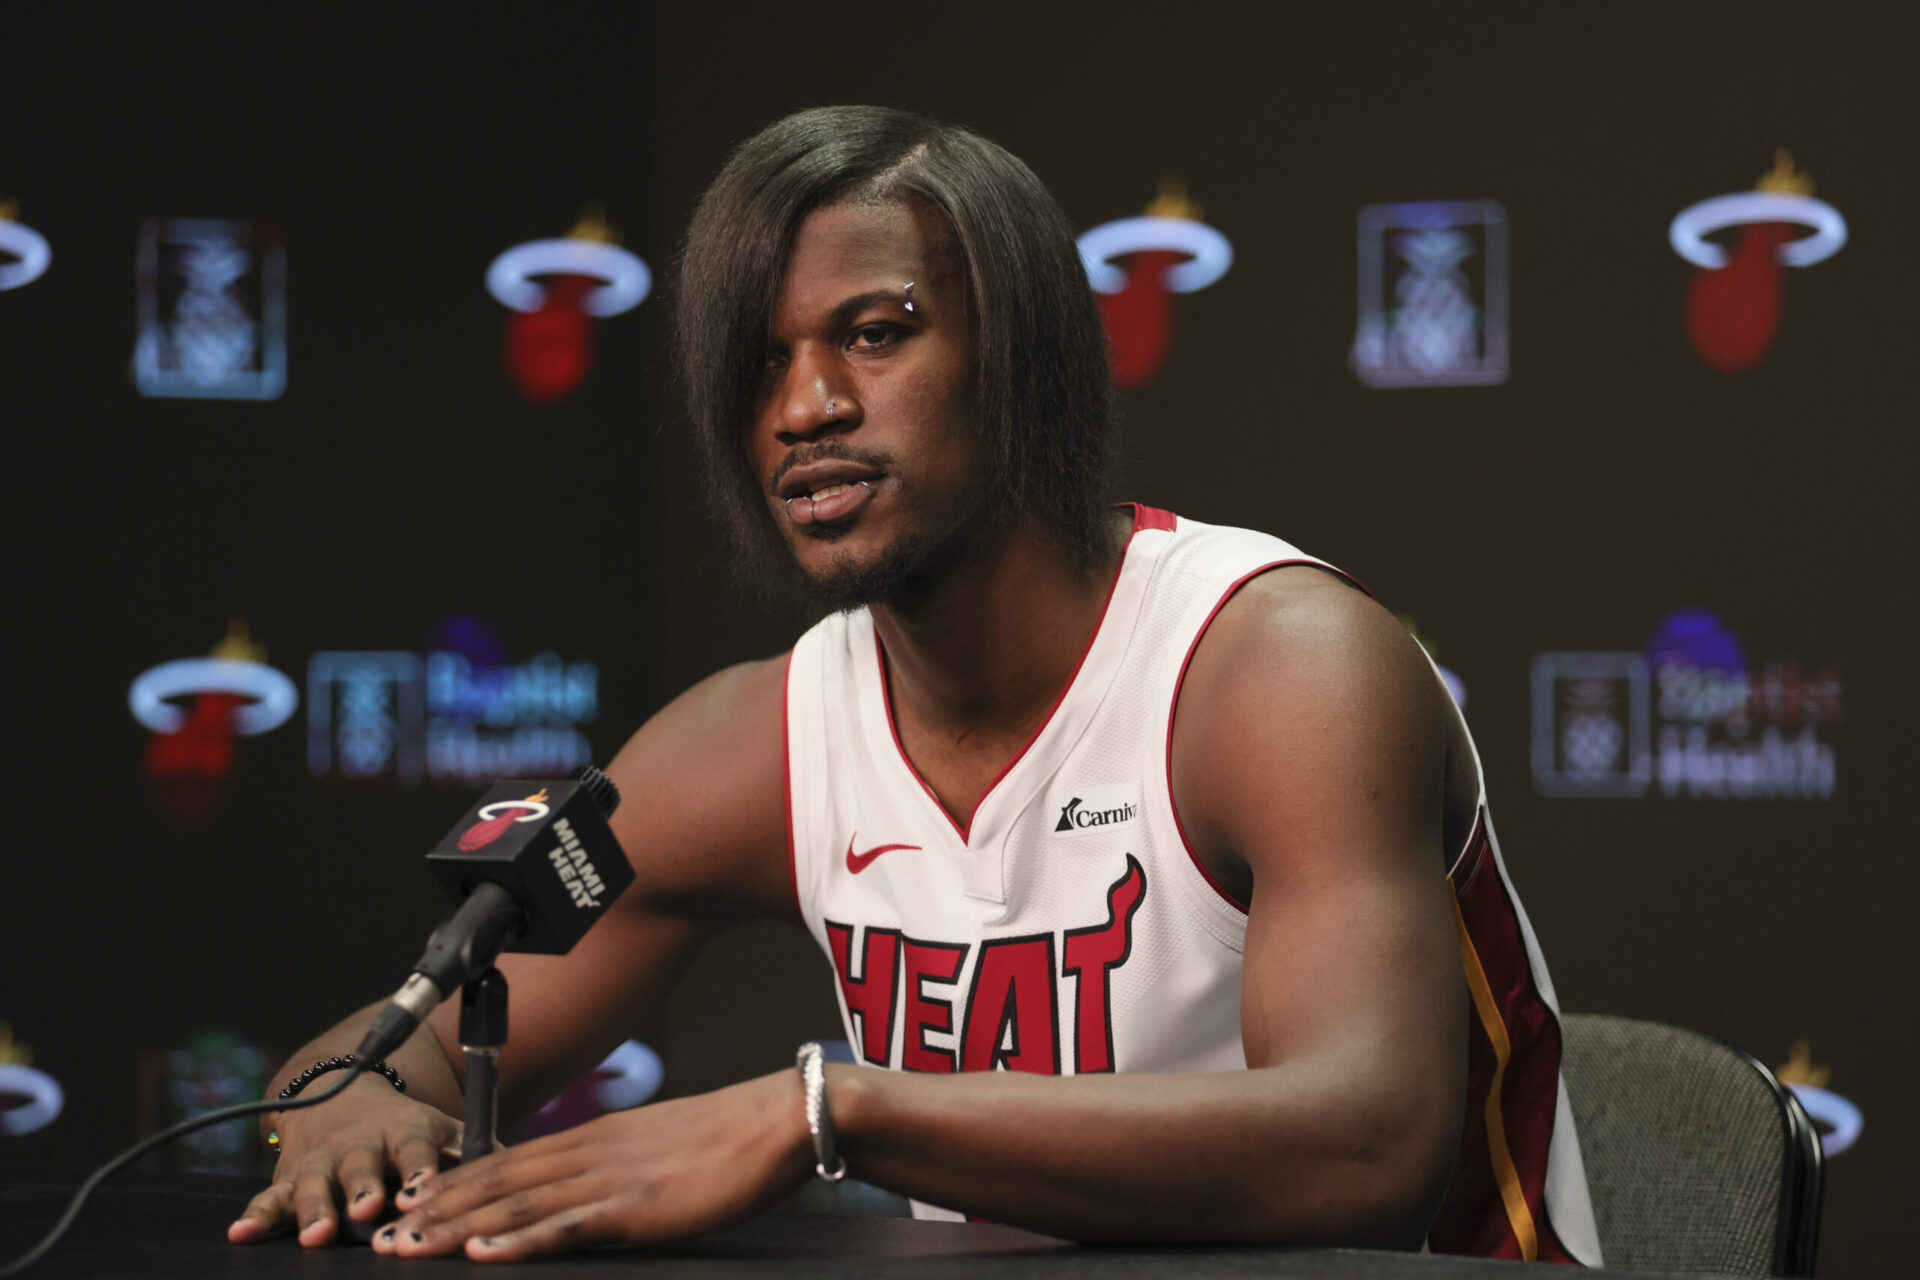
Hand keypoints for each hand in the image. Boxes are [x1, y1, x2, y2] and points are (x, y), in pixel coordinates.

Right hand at [227, 1080, 461, 1247]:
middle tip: (368, 1208)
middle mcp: (357, 1144)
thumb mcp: (439, 1128)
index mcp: (401, 1129)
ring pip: (314, 1185)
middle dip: (362, 1186)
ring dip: (314, 1209)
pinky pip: (268, 1199)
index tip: (422, 1188)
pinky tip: (240, 1234)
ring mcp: (319, 1161)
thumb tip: (516, 1175)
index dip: (418, 1168)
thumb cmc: (403, 1127)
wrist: (338, 1095)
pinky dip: (254, 1217)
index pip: (413, 1147)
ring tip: (316, 1234)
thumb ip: (473, 1150)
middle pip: (359, 1165)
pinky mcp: (287, 1179)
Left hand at [373, 1068, 811, 1260]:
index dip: (456, 1184)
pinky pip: (567, 1226)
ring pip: (517, 1205)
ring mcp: (611, 1178)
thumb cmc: (732, 1139)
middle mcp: (592, 1152)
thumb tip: (590, 1192)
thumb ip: (620, 1166)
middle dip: (438, 1212)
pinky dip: (520, 1241)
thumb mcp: (661, 1147)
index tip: (412, 1203)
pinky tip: (484, 1254)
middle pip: (499, 1182)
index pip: (510, 1162)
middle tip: (384, 1237)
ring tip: (411, 1249)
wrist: (781, 1119)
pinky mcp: (638, 1206)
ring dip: (458, 1229)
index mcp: (597, 1138)